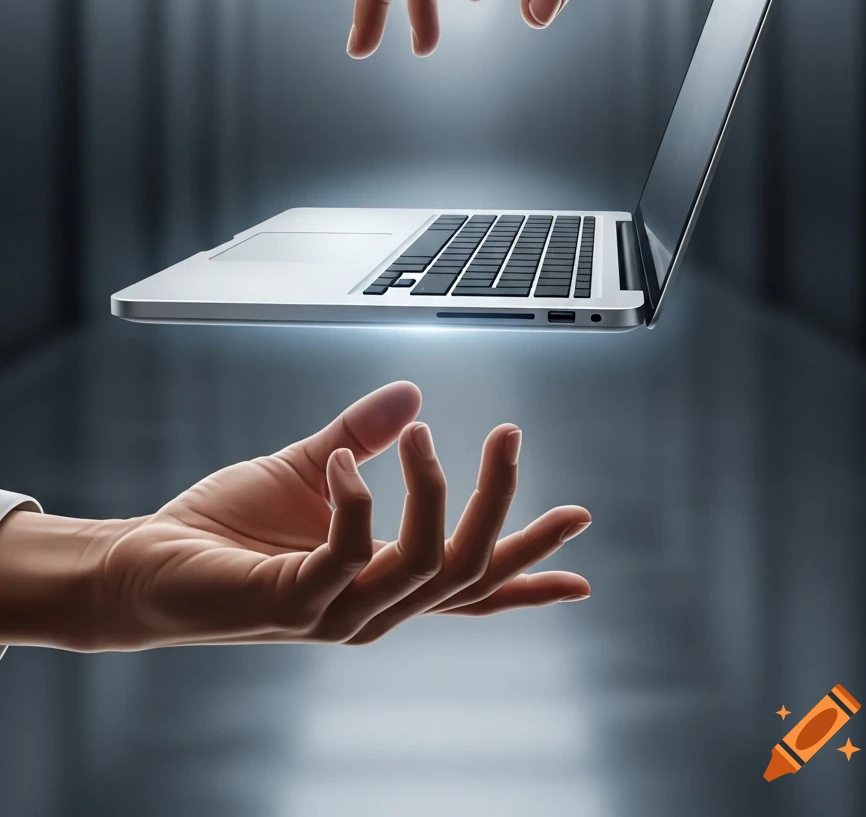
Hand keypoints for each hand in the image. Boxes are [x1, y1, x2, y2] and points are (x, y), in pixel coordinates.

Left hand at [0, 381, 590, 650]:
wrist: (144, 563)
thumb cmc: (224, 528)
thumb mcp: (309, 468)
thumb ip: (361, 436)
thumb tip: (413, 393)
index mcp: (380, 582)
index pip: (471, 585)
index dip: (529, 565)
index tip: (580, 540)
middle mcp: (369, 609)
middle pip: (468, 572)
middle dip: (502, 505)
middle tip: (510, 435)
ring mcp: (334, 614)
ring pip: (426, 565)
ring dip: (433, 490)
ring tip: (422, 434)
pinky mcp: (292, 603)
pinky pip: (349, 555)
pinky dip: (356, 499)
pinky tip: (342, 461)